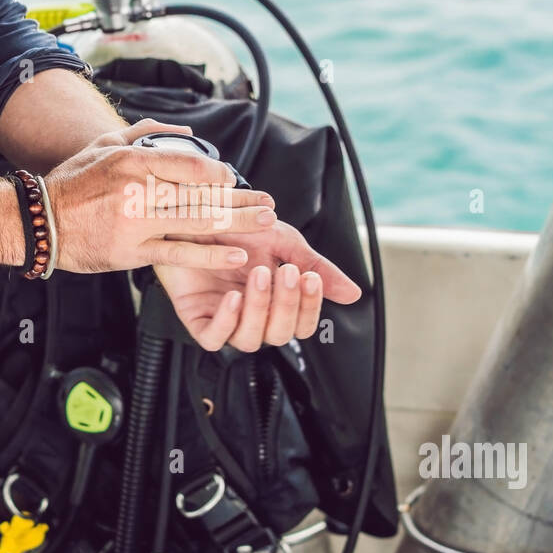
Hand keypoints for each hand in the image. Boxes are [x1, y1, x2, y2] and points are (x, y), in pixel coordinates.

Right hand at [44, 119, 277, 272]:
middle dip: (239, 202)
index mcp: (132, 161)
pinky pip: (177, 253)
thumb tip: (184, 131)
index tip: (234, 180)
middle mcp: (137, 191)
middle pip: (199, 196)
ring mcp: (136, 224)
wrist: (40, 222)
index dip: (217, 173)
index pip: (187, 165)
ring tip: (264, 224)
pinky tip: (235, 255)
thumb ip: (145, 134)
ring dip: (235, 224)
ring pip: (195, 223)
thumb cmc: (73, 183)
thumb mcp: (105, 145)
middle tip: (268, 204)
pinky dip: (209, 254)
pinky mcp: (132, 252)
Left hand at [154, 220, 361, 351]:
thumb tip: (354, 294)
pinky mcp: (197, 320)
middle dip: (287, 305)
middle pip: (280, 335)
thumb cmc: (240, 230)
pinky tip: (234, 296)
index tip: (309, 277)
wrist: (197, 213)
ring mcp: (226, 321)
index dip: (309, 307)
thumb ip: (317, 268)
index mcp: (278, 305)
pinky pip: (214, 338)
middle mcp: (254, 318)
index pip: (302, 324)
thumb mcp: (285, 243)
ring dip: (260, 307)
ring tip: (259, 273)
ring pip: (250, 339)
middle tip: (287, 272)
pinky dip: (227, 321)